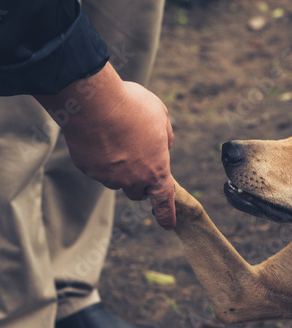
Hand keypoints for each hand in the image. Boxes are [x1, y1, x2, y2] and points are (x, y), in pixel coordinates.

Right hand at [36, 62, 175, 228]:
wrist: (95, 102)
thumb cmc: (132, 107)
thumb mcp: (161, 116)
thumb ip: (165, 136)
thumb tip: (163, 146)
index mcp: (156, 170)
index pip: (163, 201)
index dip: (166, 214)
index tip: (167, 224)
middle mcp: (132, 179)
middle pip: (136, 192)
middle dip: (137, 182)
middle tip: (135, 159)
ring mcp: (108, 177)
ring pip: (114, 178)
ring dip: (116, 166)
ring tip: (114, 136)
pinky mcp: (87, 169)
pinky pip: (95, 166)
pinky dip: (98, 156)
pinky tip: (98, 134)